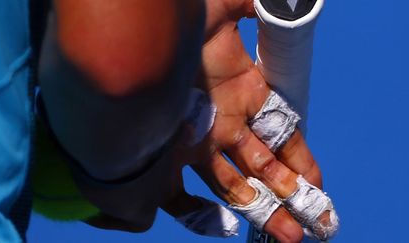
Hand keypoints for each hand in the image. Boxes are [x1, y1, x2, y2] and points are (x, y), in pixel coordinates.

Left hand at [163, 0, 324, 241]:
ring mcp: (197, 145)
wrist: (130, 44)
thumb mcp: (223, 10)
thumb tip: (287, 1)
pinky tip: (223, 227)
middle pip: (265, 169)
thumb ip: (256, 7)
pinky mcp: (166, 159)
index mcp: (245, 95)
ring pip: (236, 187)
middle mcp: (225, 126)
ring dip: (263, 211)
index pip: (282, 136)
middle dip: (291, 196)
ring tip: (287, 237)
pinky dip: (202, 215)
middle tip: (318, 225)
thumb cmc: (177, 26)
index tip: (318, 186)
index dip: (302, 162)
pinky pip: (184, 197)